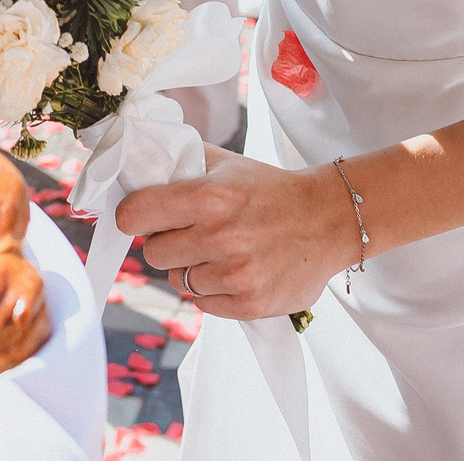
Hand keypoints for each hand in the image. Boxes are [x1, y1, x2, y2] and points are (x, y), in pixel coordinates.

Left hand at [115, 146, 359, 320]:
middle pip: (153, 253)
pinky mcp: (249, 304)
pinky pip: (204, 304)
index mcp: (207, 198)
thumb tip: (140, 158)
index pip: (134, 215)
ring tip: (220, 252)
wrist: (328, 220)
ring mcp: (235, 275)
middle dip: (167, 243)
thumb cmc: (270, 191)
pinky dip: (213, 291)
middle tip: (190, 233)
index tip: (143, 217)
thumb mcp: (227, 163)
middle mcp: (218, 238)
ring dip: (191, 269)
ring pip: (178, 281)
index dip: (134, 216)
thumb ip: (182, 160)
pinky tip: (235, 272)